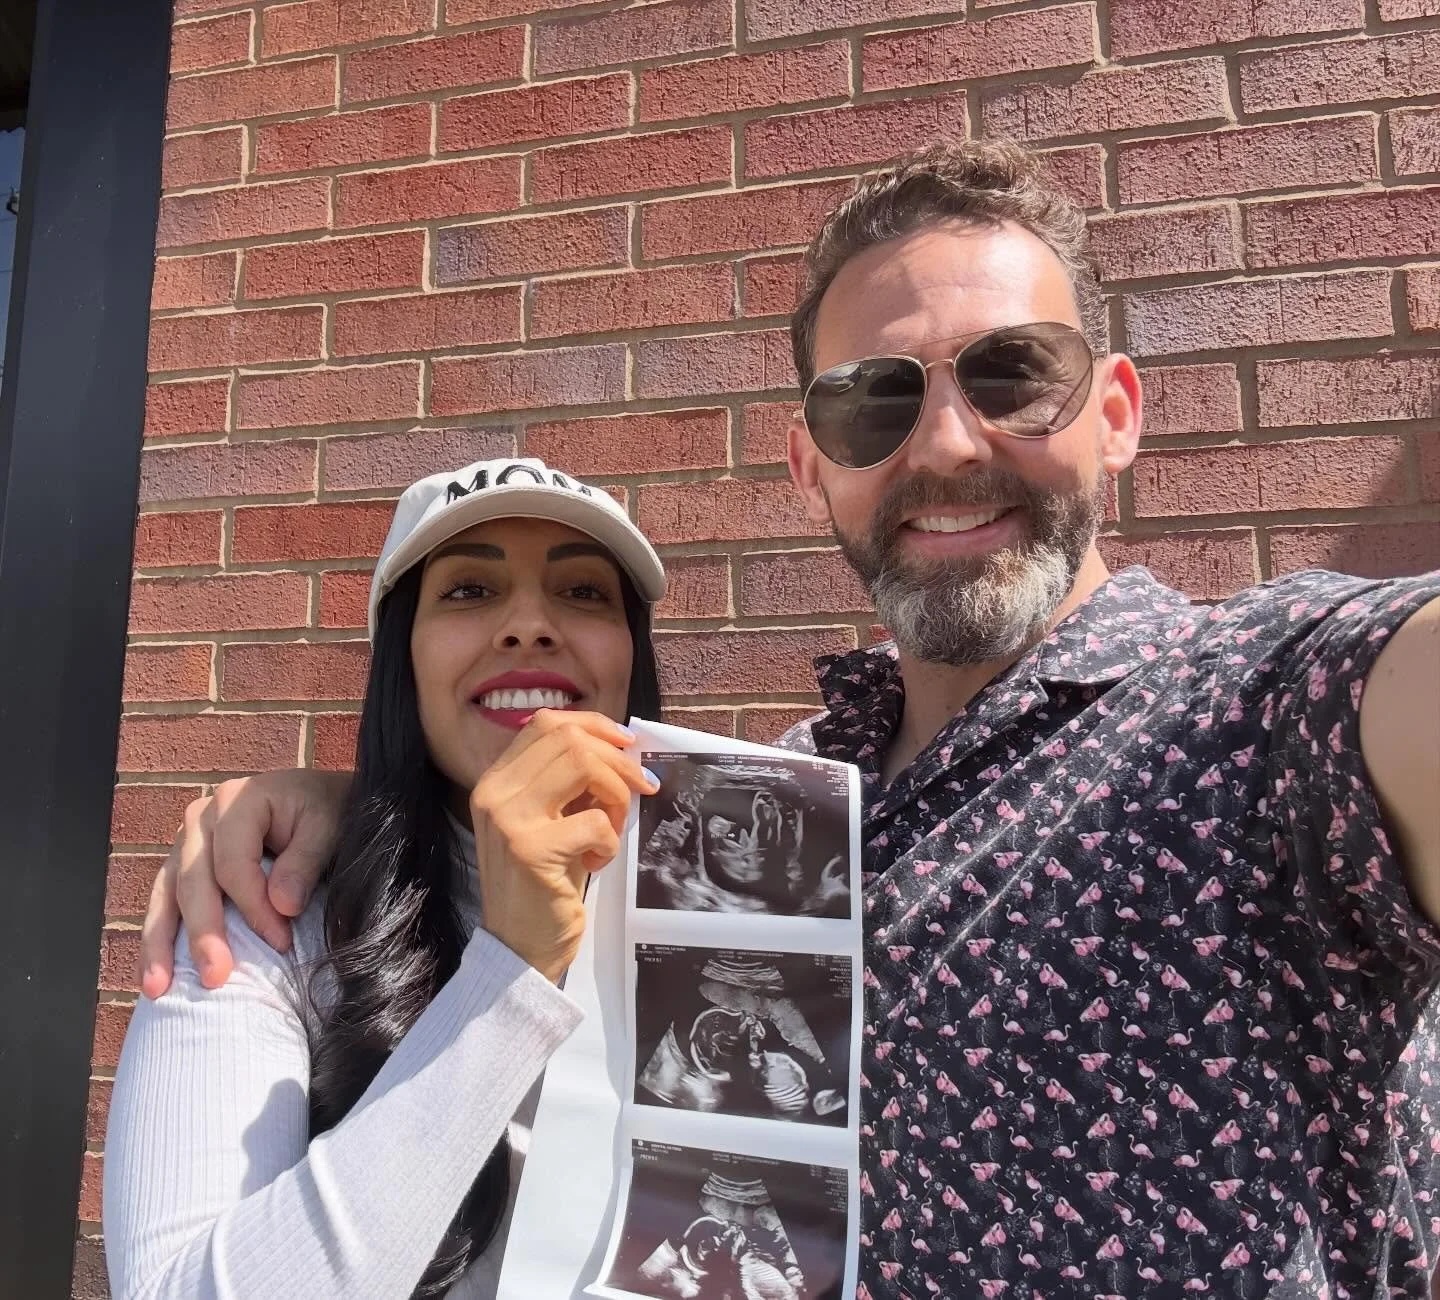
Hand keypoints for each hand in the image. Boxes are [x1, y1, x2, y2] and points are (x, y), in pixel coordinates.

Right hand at [138, 769, 350, 996]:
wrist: (322, 803)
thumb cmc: (328, 813)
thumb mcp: (328, 827)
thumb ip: (305, 863)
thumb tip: (282, 906)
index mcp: (238, 801)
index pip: (233, 864)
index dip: (254, 907)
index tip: (281, 942)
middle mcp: (202, 818)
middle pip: (194, 881)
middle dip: (204, 932)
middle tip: (216, 978)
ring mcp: (188, 842)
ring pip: (166, 895)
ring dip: (160, 944)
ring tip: (157, 989)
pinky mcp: (183, 866)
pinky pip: (164, 902)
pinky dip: (159, 938)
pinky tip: (154, 976)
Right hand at [470, 710, 655, 982]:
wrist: (518, 947)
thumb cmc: (543, 882)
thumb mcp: (548, 820)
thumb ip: (568, 784)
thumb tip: (620, 748)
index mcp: (496, 780)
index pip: (545, 723)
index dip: (593, 726)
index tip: (626, 745)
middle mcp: (494, 793)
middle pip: (568, 739)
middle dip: (617, 761)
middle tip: (640, 790)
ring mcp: (508, 820)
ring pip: (584, 766)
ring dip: (617, 795)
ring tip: (614, 828)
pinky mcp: (531, 851)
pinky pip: (596, 821)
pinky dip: (611, 841)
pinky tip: (596, 862)